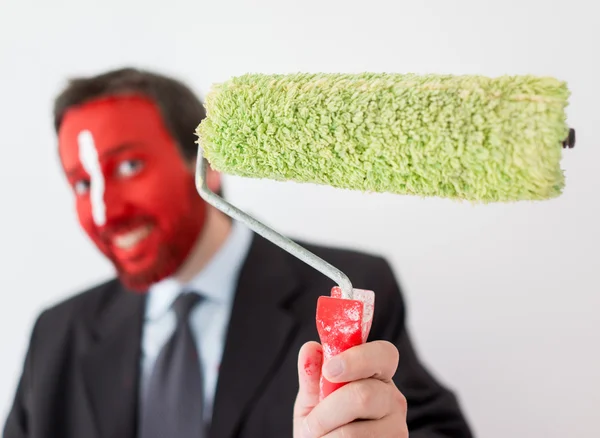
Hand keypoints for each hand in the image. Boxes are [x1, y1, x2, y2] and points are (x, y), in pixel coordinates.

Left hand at [293, 340, 407, 436]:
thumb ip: (312, 375)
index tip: (329, 370)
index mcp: (377, 374)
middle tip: (311, 424)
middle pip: (364, 395)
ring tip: (321, 437)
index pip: (383, 354)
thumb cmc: (321, 424)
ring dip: (326, 436)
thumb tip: (310, 348)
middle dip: (326, 412)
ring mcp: (396, 427)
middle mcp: (393, 398)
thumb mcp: (312, 399)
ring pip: (353, 432)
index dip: (357, 359)